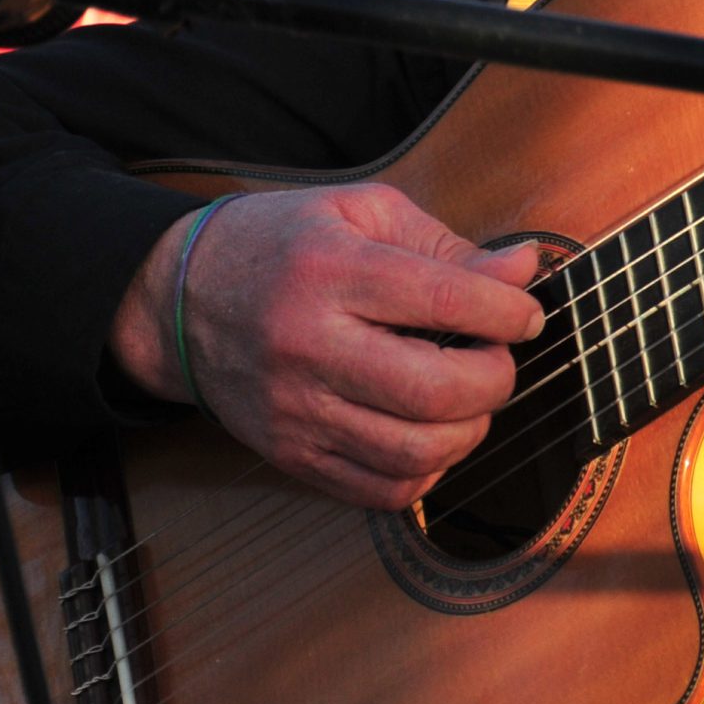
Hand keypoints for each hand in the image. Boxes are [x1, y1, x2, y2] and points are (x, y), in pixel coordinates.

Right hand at [110, 183, 545, 508]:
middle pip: (435, 390)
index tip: (526, 314)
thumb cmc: (281, 244)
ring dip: (469, 430)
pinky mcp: (290, 455)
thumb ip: (446, 243)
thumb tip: (523, 270)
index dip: (507, 312)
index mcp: (330, 270)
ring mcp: (297, 410)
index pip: (443, 301)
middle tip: (498, 358)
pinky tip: (431, 434)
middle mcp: (309, 345)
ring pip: (415, 451)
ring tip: (469, 397)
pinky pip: (382, 491)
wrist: (177, 300)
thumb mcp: (359, 212)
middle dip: (495, 378)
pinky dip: (428, 472)